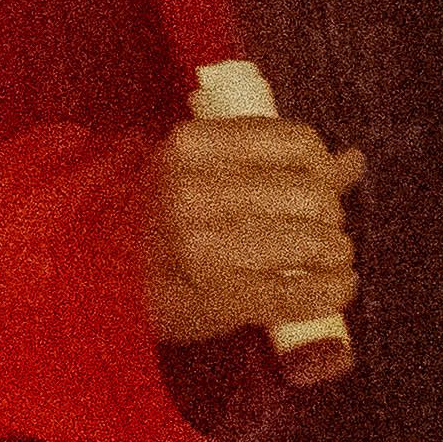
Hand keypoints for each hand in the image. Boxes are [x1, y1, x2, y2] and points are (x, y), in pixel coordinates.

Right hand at [141, 112, 362, 349]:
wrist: (91, 279)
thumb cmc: (152, 222)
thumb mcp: (198, 174)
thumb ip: (272, 164)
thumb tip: (351, 161)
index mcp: (190, 145)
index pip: (296, 142)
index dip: (324, 166)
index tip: (323, 185)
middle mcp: (193, 191)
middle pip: (311, 194)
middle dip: (331, 217)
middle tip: (325, 232)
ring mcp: (203, 247)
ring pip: (312, 242)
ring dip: (336, 255)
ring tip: (332, 261)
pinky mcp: (216, 299)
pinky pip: (298, 293)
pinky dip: (330, 292)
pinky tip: (336, 289)